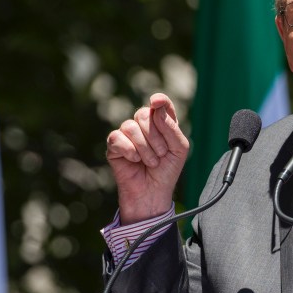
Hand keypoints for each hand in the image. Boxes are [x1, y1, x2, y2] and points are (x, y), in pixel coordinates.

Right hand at [106, 93, 189, 223]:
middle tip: (161, 154)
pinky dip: (129, 151)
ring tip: (151, 162)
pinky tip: (135, 161)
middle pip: (143, 114)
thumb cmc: (167, 170)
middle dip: (155, 136)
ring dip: (145, 148)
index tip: (157, 102)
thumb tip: (156, 106)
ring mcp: (127, 134)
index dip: (159, 100)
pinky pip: (117, 138)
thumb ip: (171, 127)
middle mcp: (143, 125)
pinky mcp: (114, 145)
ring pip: (130, 126)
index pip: (160, 104)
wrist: (153, 192)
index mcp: (162, 123)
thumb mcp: (179, 149)